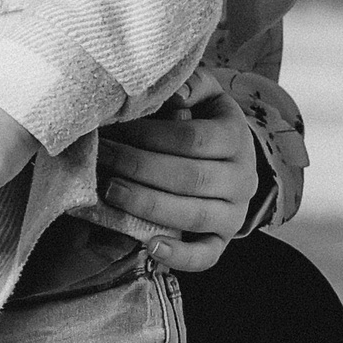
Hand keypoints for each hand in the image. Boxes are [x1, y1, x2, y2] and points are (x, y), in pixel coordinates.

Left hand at [97, 67, 256, 275]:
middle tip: (101, 158)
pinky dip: (179, 256)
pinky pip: (205, 256)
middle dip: (138, 167)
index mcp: (236, 138)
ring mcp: (233, 214)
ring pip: (192, 215)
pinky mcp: (220, 241)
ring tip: (109, 191)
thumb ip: (192, 85)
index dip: (149, 135)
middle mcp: (241, 179)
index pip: (192, 139)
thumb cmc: (203, 121)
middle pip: (189, 177)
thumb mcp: (204, 95)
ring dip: (147, 204)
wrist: (229, 161)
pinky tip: (149, 245)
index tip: (113, 129)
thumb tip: (176, 94)